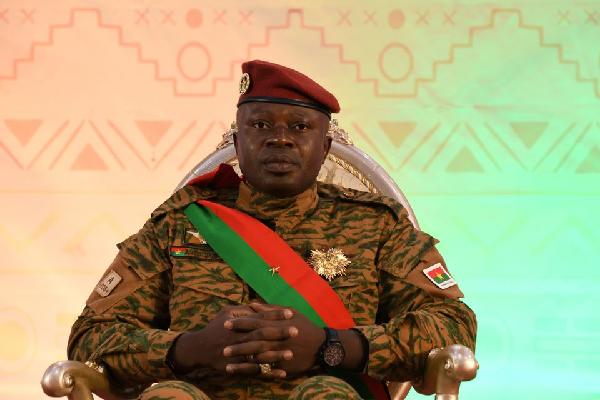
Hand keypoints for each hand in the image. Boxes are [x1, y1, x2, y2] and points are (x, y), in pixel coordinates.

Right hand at [171, 304, 293, 376]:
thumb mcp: (226, 313)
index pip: (260, 317)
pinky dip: (268, 372)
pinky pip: (255, 371)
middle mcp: (239, 338)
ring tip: (291, 354)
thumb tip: (258, 304)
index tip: (290, 313)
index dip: (275, 315)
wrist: (199, 349)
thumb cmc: (215, 328)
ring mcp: (239, 354)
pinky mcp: (238, 368)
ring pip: (260, 355)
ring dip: (276, 355)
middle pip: (262, 335)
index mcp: (239, 324)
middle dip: (279, 333)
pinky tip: (282, 373)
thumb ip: (243, 309)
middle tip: (296, 331)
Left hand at [224, 303, 325, 375]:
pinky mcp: (284, 365)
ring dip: (242, 359)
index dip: (240, 323)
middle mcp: (278, 338)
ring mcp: (281, 353)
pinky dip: (253, 370)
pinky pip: (267, 368)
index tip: (226, 323)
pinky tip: (241, 371)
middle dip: (238, 343)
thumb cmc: (304, 326)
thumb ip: (270, 309)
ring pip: (258, 357)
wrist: (322, 346)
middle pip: (254, 341)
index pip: (256, 322)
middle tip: (222, 346)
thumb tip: (252, 304)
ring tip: (226, 361)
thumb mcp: (290, 312)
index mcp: (278, 324)